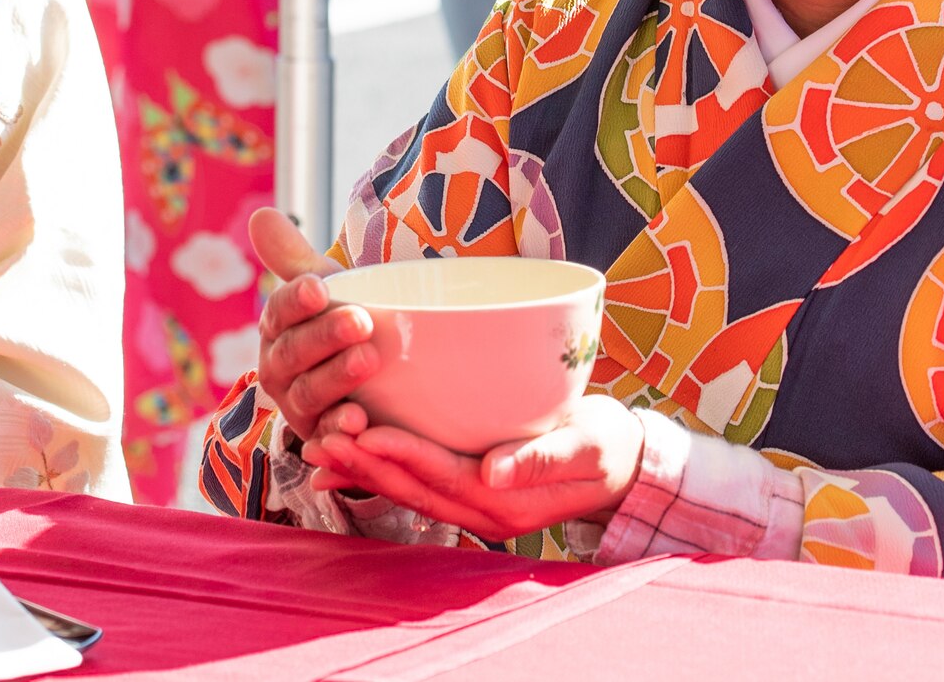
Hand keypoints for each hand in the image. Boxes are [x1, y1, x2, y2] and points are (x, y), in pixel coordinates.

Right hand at [251, 208, 377, 443]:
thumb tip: (260, 213)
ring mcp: (297, 407)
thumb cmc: (343, 324)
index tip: (318, 287)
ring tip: (368, 359)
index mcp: (277, 328)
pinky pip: (325, 439)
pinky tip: (359, 421)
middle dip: (324, 337)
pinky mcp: (320, 439)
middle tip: (361, 321)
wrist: (372, 379)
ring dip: (336, 378)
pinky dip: (338, 432)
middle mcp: (278, 369)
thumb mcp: (326, 290)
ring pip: (309, 394)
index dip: (296, 300)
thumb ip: (293, 258)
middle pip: (293, 354)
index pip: (279, 311)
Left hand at [301, 393, 643, 541]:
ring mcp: (475, 505)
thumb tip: (495, 472)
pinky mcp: (469, 490)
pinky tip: (347, 459)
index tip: (366, 433)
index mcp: (511, 500)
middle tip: (322, 439)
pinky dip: (381, 473)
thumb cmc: (609, 447)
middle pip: (417, 489)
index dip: (405, 456)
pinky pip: (418, 486)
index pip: (447, 476)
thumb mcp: (590, 446)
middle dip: (368, 465)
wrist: (623, 466)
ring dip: (365, 471)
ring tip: (320, 448)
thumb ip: (543, 460)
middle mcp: (485, 511)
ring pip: (410, 491)